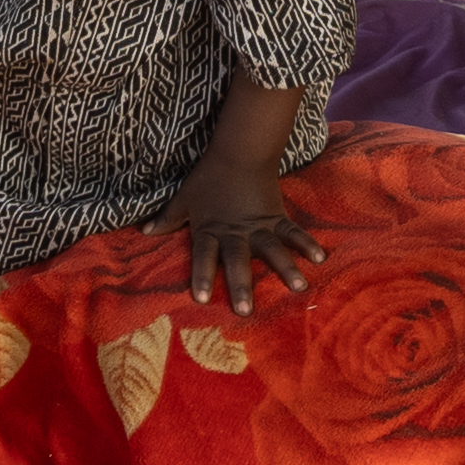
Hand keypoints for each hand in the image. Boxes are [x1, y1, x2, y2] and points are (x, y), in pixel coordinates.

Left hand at [166, 157, 314, 310]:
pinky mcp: (276, 217)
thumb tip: (144, 232)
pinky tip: (320, 258)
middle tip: (245, 310)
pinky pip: (293, 232)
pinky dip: (306, 243)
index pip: (203, 257)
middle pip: (237, 261)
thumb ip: (167, 219)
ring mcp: (258, 226)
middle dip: (241, 285)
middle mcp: (235, 232)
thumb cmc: (208, 178)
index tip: (202, 299)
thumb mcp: (184, 199)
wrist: (238, 154)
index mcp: (210, 230)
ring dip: (285, 268)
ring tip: (299, 288)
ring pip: (271, 250)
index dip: (202, 276)